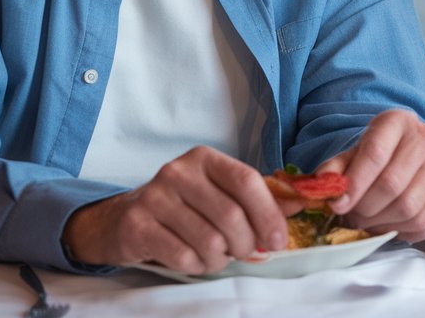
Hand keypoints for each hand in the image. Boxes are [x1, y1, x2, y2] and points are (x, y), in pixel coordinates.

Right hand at [62, 146, 300, 273]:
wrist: (123, 219)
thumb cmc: (183, 207)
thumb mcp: (219, 193)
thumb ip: (259, 197)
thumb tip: (300, 202)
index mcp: (205, 159)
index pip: (246, 180)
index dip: (268, 213)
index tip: (279, 241)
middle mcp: (178, 171)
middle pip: (231, 216)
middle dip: (246, 244)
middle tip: (245, 252)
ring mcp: (155, 197)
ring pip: (209, 241)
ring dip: (220, 258)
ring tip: (215, 255)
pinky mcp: (137, 226)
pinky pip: (183, 256)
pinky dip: (196, 266)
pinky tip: (192, 259)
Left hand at [316, 109, 424, 240]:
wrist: (413, 153)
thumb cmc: (381, 154)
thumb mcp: (355, 152)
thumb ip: (336, 169)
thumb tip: (322, 186)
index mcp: (399, 122)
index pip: (375, 153)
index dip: (354, 184)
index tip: (338, 203)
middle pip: (392, 184)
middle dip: (365, 208)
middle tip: (352, 216)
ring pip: (408, 208)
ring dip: (381, 222)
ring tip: (369, 220)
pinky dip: (402, 230)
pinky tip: (390, 222)